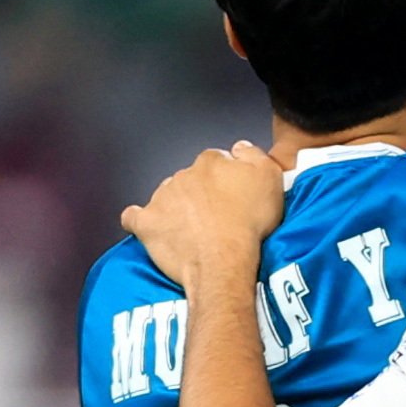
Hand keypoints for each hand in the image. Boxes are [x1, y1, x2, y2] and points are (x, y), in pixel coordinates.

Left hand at [122, 141, 284, 287]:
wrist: (224, 259)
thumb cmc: (249, 223)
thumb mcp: (270, 178)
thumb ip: (254, 155)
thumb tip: (240, 147)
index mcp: (211, 163)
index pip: (216, 160)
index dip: (227, 176)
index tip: (234, 191)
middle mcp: (183, 176)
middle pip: (191, 178)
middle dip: (201, 192)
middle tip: (219, 214)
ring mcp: (162, 198)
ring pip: (166, 196)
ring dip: (177, 207)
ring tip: (195, 228)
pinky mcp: (147, 223)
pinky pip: (135, 218)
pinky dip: (141, 221)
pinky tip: (153, 227)